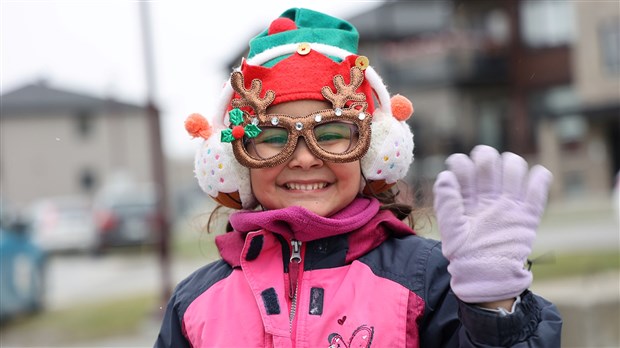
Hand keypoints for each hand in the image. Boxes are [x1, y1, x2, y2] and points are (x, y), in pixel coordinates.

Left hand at [433, 145, 551, 302]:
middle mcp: (488, 196)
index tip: (458, 174)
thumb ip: (447, 204)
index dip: (461, 163)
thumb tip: (446, 176)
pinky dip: (540, 177)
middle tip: (481, 173)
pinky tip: (535, 180)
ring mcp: (508, 203)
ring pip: (514, 166)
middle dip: (486, 157)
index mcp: (467, 197)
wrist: (486, 277)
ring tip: (505, 183)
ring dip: (511, 164)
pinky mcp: (528, 214)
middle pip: (491, 159)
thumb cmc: (465, 255)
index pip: (464, 165)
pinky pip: (538, 186)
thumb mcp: (450, 231)